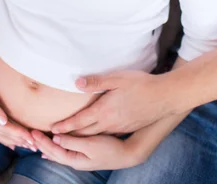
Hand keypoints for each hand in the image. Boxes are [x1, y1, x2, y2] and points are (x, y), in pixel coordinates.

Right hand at [0, 67, 36, 150]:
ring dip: (14, 141)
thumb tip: (3, 122)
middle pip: (5, 135)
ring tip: (26, 145)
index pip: (7, 130)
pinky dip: (6, 138)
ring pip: (2, 135)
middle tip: (34, 147)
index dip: (20, 135)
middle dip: (20, 141)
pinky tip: (11, 143)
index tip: (32, 140)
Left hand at [32, 131, 141, 170]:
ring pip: (59, 153)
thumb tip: (56, 138)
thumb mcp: (90, 144)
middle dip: (42, 144)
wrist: (126, 153)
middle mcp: (75, 161)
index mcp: (75, 159)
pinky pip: (65, 150)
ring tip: (38, 142)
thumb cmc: (109, 148)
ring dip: (48, 147)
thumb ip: (72, 141)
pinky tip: (55, 145)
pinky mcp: (84, 153)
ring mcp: (80, 158)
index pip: (54, 150)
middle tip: (30, 135)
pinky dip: (57, 147)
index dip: (43, 141)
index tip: (33, 132)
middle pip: (54, 153)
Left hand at [52, 70, 171, 135]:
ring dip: (81, 138)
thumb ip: (96, 82)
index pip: (80, 121)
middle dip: (69, 136)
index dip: (65, 125)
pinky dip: (95, 137)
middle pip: (85, 133)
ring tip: (70, 138)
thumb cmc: (141, 84)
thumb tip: (77, 82)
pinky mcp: (127, 128)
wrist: (164, 97)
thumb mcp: (117, 78)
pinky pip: (106, 135)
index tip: (52, 130)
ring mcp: (119, 128)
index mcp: (105, 110)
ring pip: (95, 136)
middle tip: (55, 138)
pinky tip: (95, 133)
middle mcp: (110, 123)